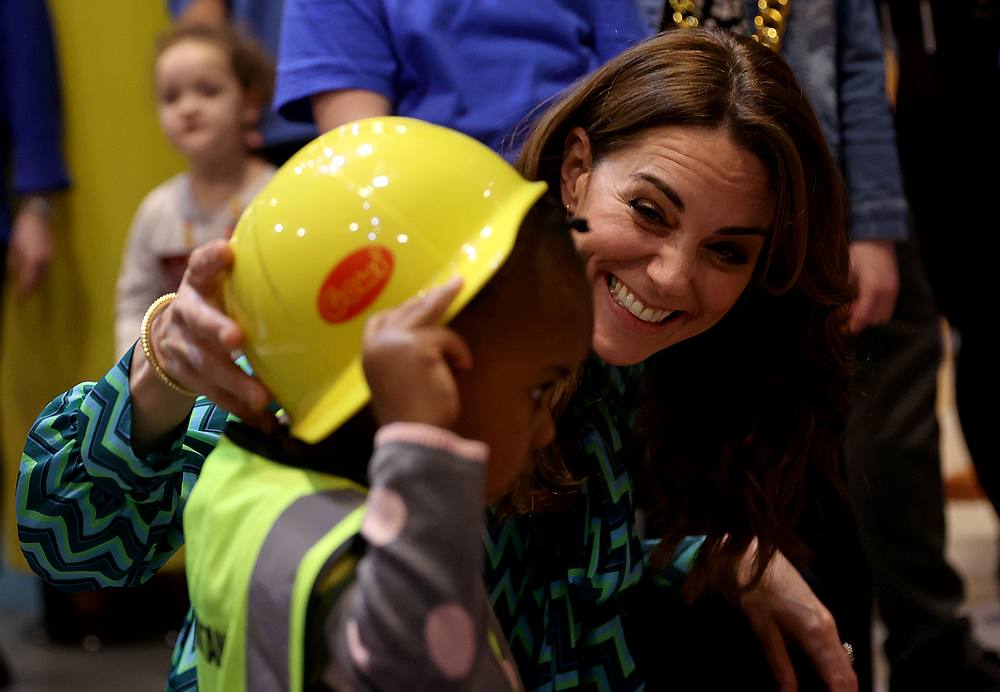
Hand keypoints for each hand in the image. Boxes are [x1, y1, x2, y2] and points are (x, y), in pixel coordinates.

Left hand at [7, 203, 53, 295]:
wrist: (37, 217)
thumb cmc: (23, 230)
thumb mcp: (14, 247)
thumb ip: (14, 262)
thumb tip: (14, 274)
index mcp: (33, 259)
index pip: (29, 281)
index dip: (24, 292)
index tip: (20, 300)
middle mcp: (44, 261)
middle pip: (38, 280)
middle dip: (31, 289)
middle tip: (23, 297)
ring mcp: (49, 257)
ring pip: (43, 275)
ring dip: (36, 283)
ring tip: (28, 289)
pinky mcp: (52, 254)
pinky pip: (46, 268)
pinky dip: (40, 275)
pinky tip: (34, 276)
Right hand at [150, 239, 274, 429]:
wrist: (168, 338)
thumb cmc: (214, 304)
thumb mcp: (220, 282)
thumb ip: (246, 273)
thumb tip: (302, 256)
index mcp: (197, 285)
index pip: (200, 265)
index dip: (211, 259)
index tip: (226, 251)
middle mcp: (184, 314)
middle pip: (199, 322)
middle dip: (216, 329)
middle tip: (236, 340)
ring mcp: (181, 348)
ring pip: (205, 367)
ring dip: (234, 383)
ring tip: (261, 398)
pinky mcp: (188, 378)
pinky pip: (214, 396)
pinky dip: (239, 409)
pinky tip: (263, 421)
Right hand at [362, 278, 471, 427]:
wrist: (413, 436)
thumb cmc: (408, 416)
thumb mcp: (395, 381)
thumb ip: (399, 357)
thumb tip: (423, 334)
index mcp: (369, 355)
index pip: (378, 321)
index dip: (401, 308)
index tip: (419, 300)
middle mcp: (378, 344)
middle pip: (406, 310)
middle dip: (429, 296)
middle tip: (450, 283)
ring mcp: (398, 342)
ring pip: (427, 312)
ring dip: (444, 298)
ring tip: (458, 284)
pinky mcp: (420, 347)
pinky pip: (447, 337)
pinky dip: (458, 350)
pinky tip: (464, 366)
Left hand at [738, 546, 857, 691]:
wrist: (754, 556)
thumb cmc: (756, 590)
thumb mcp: (763, 630)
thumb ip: (780, 665)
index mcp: (816, 632)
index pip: (840, 677)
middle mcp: (829, 627)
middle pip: (848, 673)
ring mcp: (827, 621)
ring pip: (845, 662)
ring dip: (842, 684)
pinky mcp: (821, 617)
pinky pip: (837, 651)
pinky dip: (836, 670)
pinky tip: (827, 681)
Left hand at [847, 240, 898, 333]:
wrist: (878, 236)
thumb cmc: (859, 252)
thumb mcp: (847, 271)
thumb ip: (846, 292)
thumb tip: (839, 309)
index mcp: (873, 288)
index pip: (862, 316)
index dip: (851, 325)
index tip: (840, 327)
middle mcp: (886, 291)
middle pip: (874, 320)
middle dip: (860, 322)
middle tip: (846, 317)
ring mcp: (894, 289)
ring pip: (883, 316)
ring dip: (869, 317)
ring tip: (855, 310)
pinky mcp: (896, 287)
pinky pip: (888, 308)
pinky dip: (877, 311)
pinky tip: (864, 303)